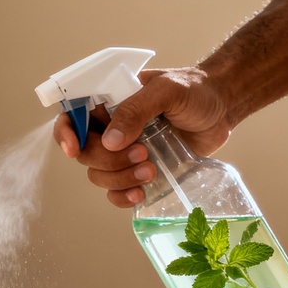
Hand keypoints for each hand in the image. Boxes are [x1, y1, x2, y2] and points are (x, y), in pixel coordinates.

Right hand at [52, 67, 235, 207]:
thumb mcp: (167, 90)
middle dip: (107, 160)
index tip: (73, 149)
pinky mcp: (138, 172)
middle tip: (142, 153)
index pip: (71, 115)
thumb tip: (110, 141)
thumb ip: (137, 109)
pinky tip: (139, 194)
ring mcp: (123, 152)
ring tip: (151, 170)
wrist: (221, 109)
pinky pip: (116, 192)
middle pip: (85, 152)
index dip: (65, 133)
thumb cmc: (194, 90)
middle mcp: (110, 127)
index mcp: (109, 101)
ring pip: (99, 175)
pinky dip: (122, 197)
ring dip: (119, 179)